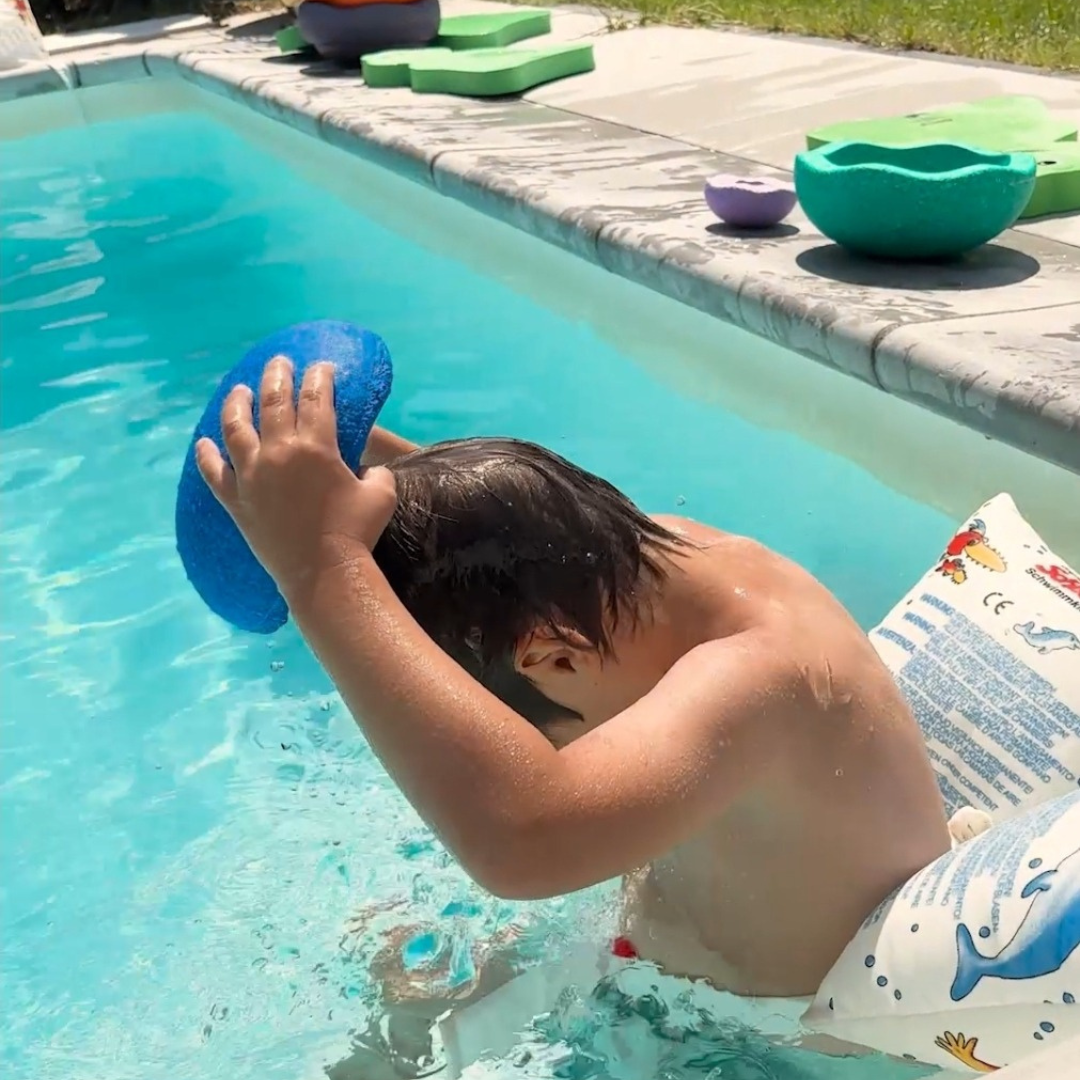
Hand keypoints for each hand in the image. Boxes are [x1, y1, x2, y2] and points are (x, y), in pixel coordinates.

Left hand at [196, 357, 396, 596]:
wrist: (323, 573)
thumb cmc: (357, 532)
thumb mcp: (381, 492)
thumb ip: (375, 470)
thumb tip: (366, 469)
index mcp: (316, 446)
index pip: (316, 397)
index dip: (320, 376)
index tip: (321, 366)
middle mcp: (279, 452)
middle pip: (274, 401)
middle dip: (278, 375)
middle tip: (279, 362)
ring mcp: (251, 475)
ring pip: (236, 427)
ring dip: (237, 403)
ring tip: (239, 390)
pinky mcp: (235, 500)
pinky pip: (213, 472)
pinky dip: (206, 455)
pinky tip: (202, 443)